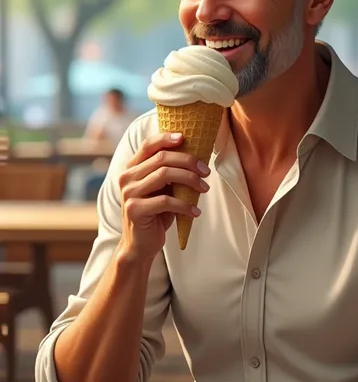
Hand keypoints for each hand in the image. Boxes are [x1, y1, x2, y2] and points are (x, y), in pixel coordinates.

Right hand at [118, 132, 209, 261]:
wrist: (140, 244)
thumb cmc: (156, 213)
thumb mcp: (162, 189)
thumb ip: (169, 173)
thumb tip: (197, 158)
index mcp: (132, 168)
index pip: (148, 145)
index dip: (166, 138)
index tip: (185, 137)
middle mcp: (127, 177)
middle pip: (161, 158)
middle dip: (188, 162)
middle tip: (206, 171)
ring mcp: (129, 193)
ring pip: (164, 175)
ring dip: (190, 180)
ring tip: (205, 188)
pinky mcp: (135, 210)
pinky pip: (165, 201)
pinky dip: (185, 205)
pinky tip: (196, 211)